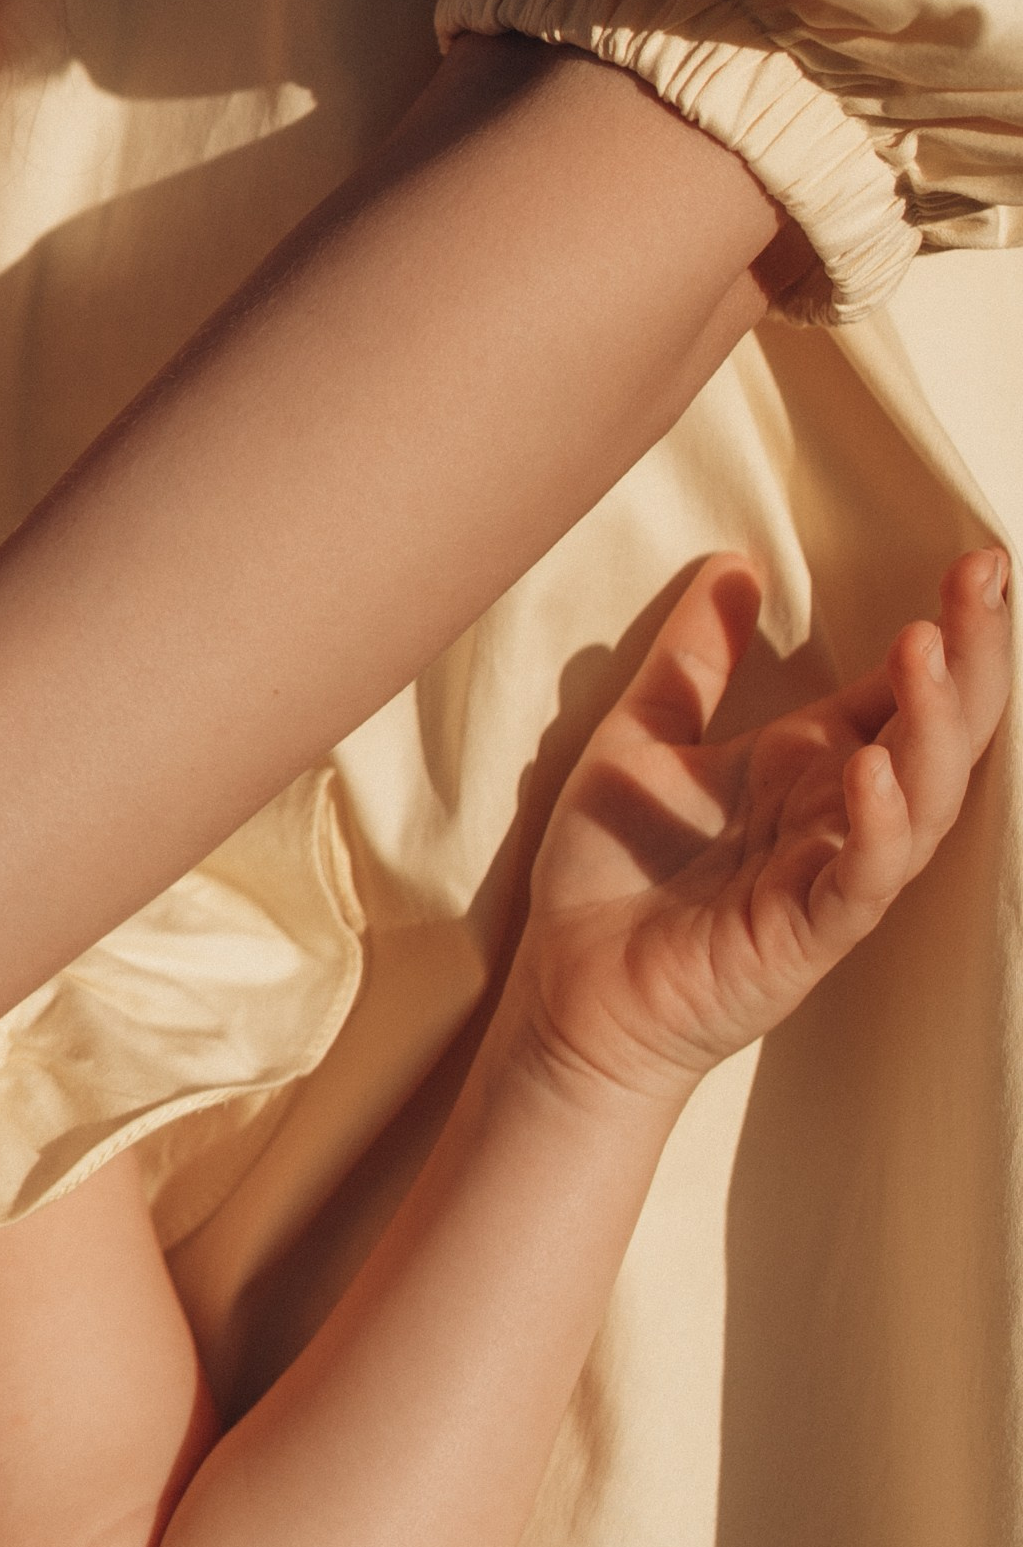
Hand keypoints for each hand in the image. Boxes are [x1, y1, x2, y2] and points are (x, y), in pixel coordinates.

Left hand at [513, 547, 1010, 1103]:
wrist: (566, 989)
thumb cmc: (608, 872)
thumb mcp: (643, 737)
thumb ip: (693, 660)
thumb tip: (735, 564)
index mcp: (810, 765)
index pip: (903, 689)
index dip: (948, 627)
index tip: (979, 558)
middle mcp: (838, 814)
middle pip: (935, 730)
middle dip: (969, 654)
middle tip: (983, 576)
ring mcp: (830, 876)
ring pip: (920, 799)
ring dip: (932, 725)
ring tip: (929, 649)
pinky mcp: (805, 937)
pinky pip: (860, 881)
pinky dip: (876, 826)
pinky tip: (870, 768)